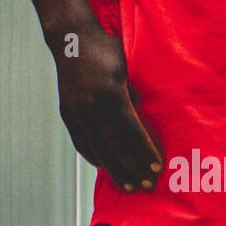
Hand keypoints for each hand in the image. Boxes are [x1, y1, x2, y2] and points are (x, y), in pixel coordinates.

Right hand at [52, 29, 162, 190]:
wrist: (71, 38)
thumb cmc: (107, 51)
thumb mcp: (127, 72)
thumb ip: (134, 100)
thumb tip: (144, 128)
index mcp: (110, 94)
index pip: (132, 133)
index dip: (145, 153)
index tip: (158, 168)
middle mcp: (90, 106)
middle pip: (115, 147)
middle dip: (133, 169)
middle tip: (148, 187)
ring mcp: (76, 111)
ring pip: (98, 149)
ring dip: (116, 170)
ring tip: (130, 186)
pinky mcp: (67, 113)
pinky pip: (82, 143)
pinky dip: (95, 157)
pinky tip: (106, 168)